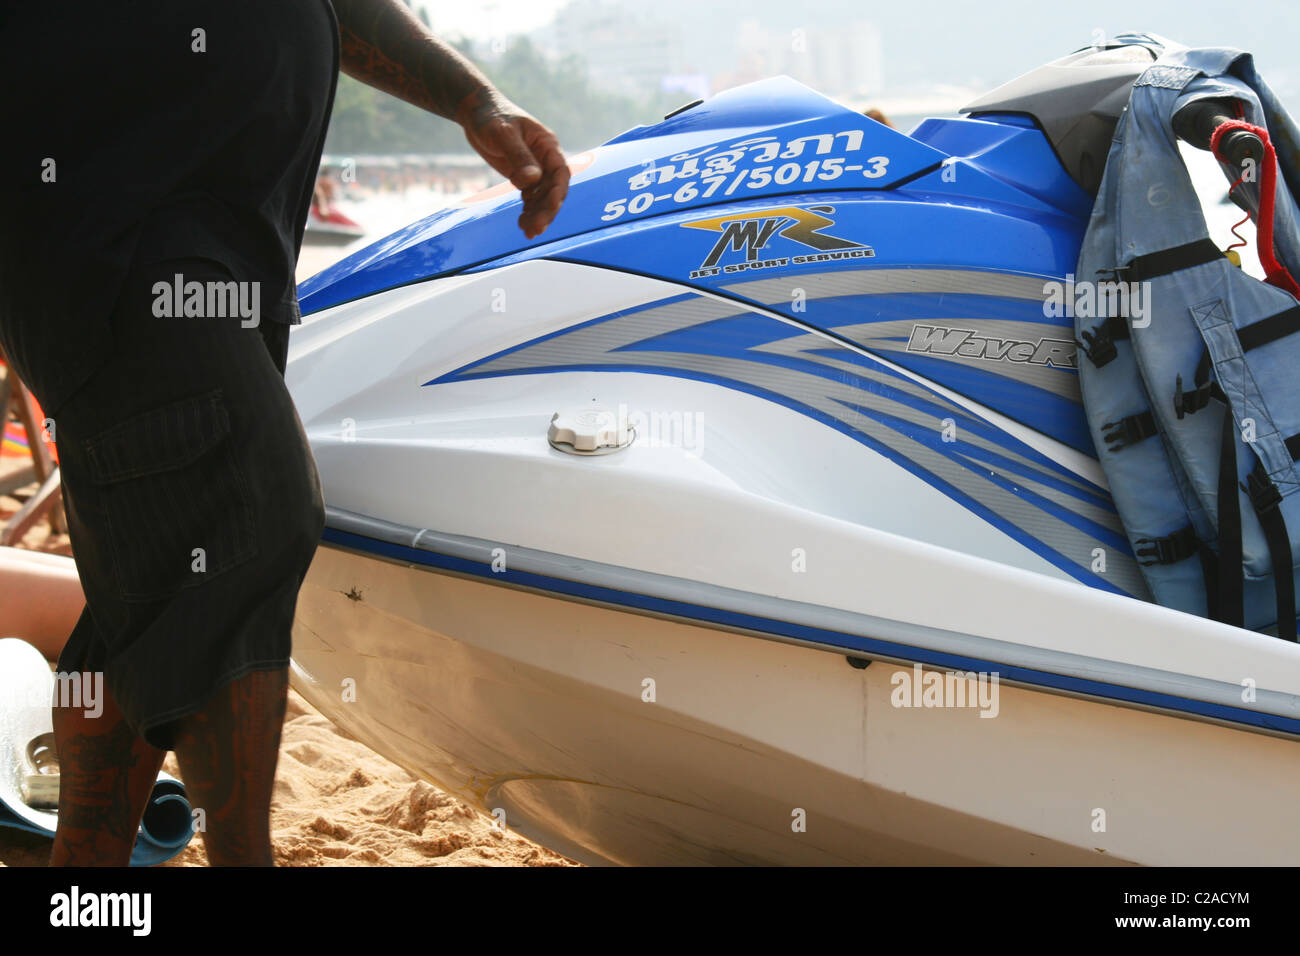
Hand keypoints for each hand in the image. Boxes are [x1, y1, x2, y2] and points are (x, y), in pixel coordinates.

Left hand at [459, 90, 569, 238]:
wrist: (475, 110)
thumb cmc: (490, 115)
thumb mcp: (503, 134)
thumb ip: (518, 156)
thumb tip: (532, 180)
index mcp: (547, 145)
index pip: (560, 173)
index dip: (557, 192)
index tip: (550, 208)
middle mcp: (545, 158)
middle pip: (553, 189)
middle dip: (546, 210)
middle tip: (535, 229)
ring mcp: (535, 168)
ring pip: (542, 197)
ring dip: (538, 215)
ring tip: (527, 233)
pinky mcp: (522, 175)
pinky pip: (530, 197)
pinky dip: (529, 211)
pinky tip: (522, 224)